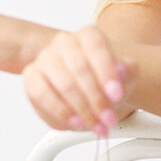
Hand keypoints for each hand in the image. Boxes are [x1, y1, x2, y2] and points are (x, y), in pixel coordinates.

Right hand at [21, 26, 136, 134]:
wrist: (88, 90)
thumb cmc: (105, 82)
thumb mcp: (125, 77)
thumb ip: (128, 71)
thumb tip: (121, 69)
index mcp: (89, 35)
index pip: (96, 46)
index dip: (107, 71)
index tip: (117, 95)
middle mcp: (65, 42)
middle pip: (79, 68)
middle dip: (97, 99)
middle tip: (109, 118)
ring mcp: (45, 58)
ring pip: (62, 83)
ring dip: (82, 109)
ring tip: (96, 125)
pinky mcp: (31, 76)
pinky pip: (42, 95)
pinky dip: (60, 112)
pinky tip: (75, 122)